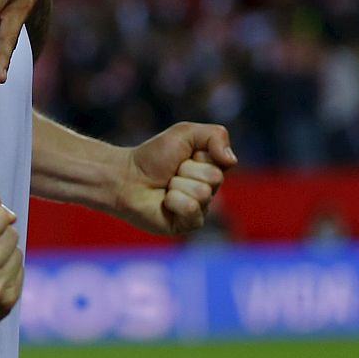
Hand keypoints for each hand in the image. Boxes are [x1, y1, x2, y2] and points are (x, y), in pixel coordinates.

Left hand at [115, 123, 234, 235]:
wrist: (126, 176)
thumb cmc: (153, 156)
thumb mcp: (184, 133)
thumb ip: (215, 135)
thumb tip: (232, 160)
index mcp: (212, 169)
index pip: (225, 161)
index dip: (201, 154)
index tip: (184, 154)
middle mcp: (210, 190)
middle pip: (215, 178)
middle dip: (187, 169)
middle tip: (171, 172)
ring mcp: (201, 209)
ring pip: (203, 193)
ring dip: (178, 184)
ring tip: (166, 186)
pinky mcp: (188, 224)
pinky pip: (192, 209)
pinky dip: (174, 201)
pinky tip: (165, 201)